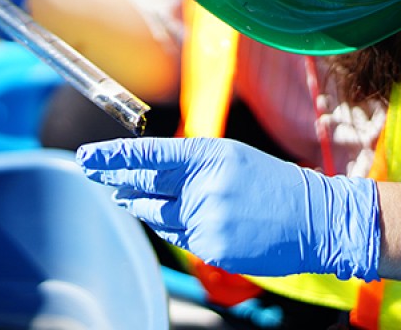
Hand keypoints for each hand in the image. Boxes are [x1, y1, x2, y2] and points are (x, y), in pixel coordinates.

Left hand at [77, 137, 380, 280]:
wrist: (315, 218)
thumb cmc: (271, 184)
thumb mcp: (230, 159)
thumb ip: (190, 166)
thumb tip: (149, 175)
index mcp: (207, 155)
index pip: (148, 154)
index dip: (113, 156)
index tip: (86, 156)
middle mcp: (201, 186)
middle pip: (144, 185)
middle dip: (114, 179)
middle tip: (90, 171)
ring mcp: (205, 218)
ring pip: (156, 214)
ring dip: (138, 204)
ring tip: (124, 195)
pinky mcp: (210, 246)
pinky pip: (179, 236)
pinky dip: (173, 227)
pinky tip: (174, 219)